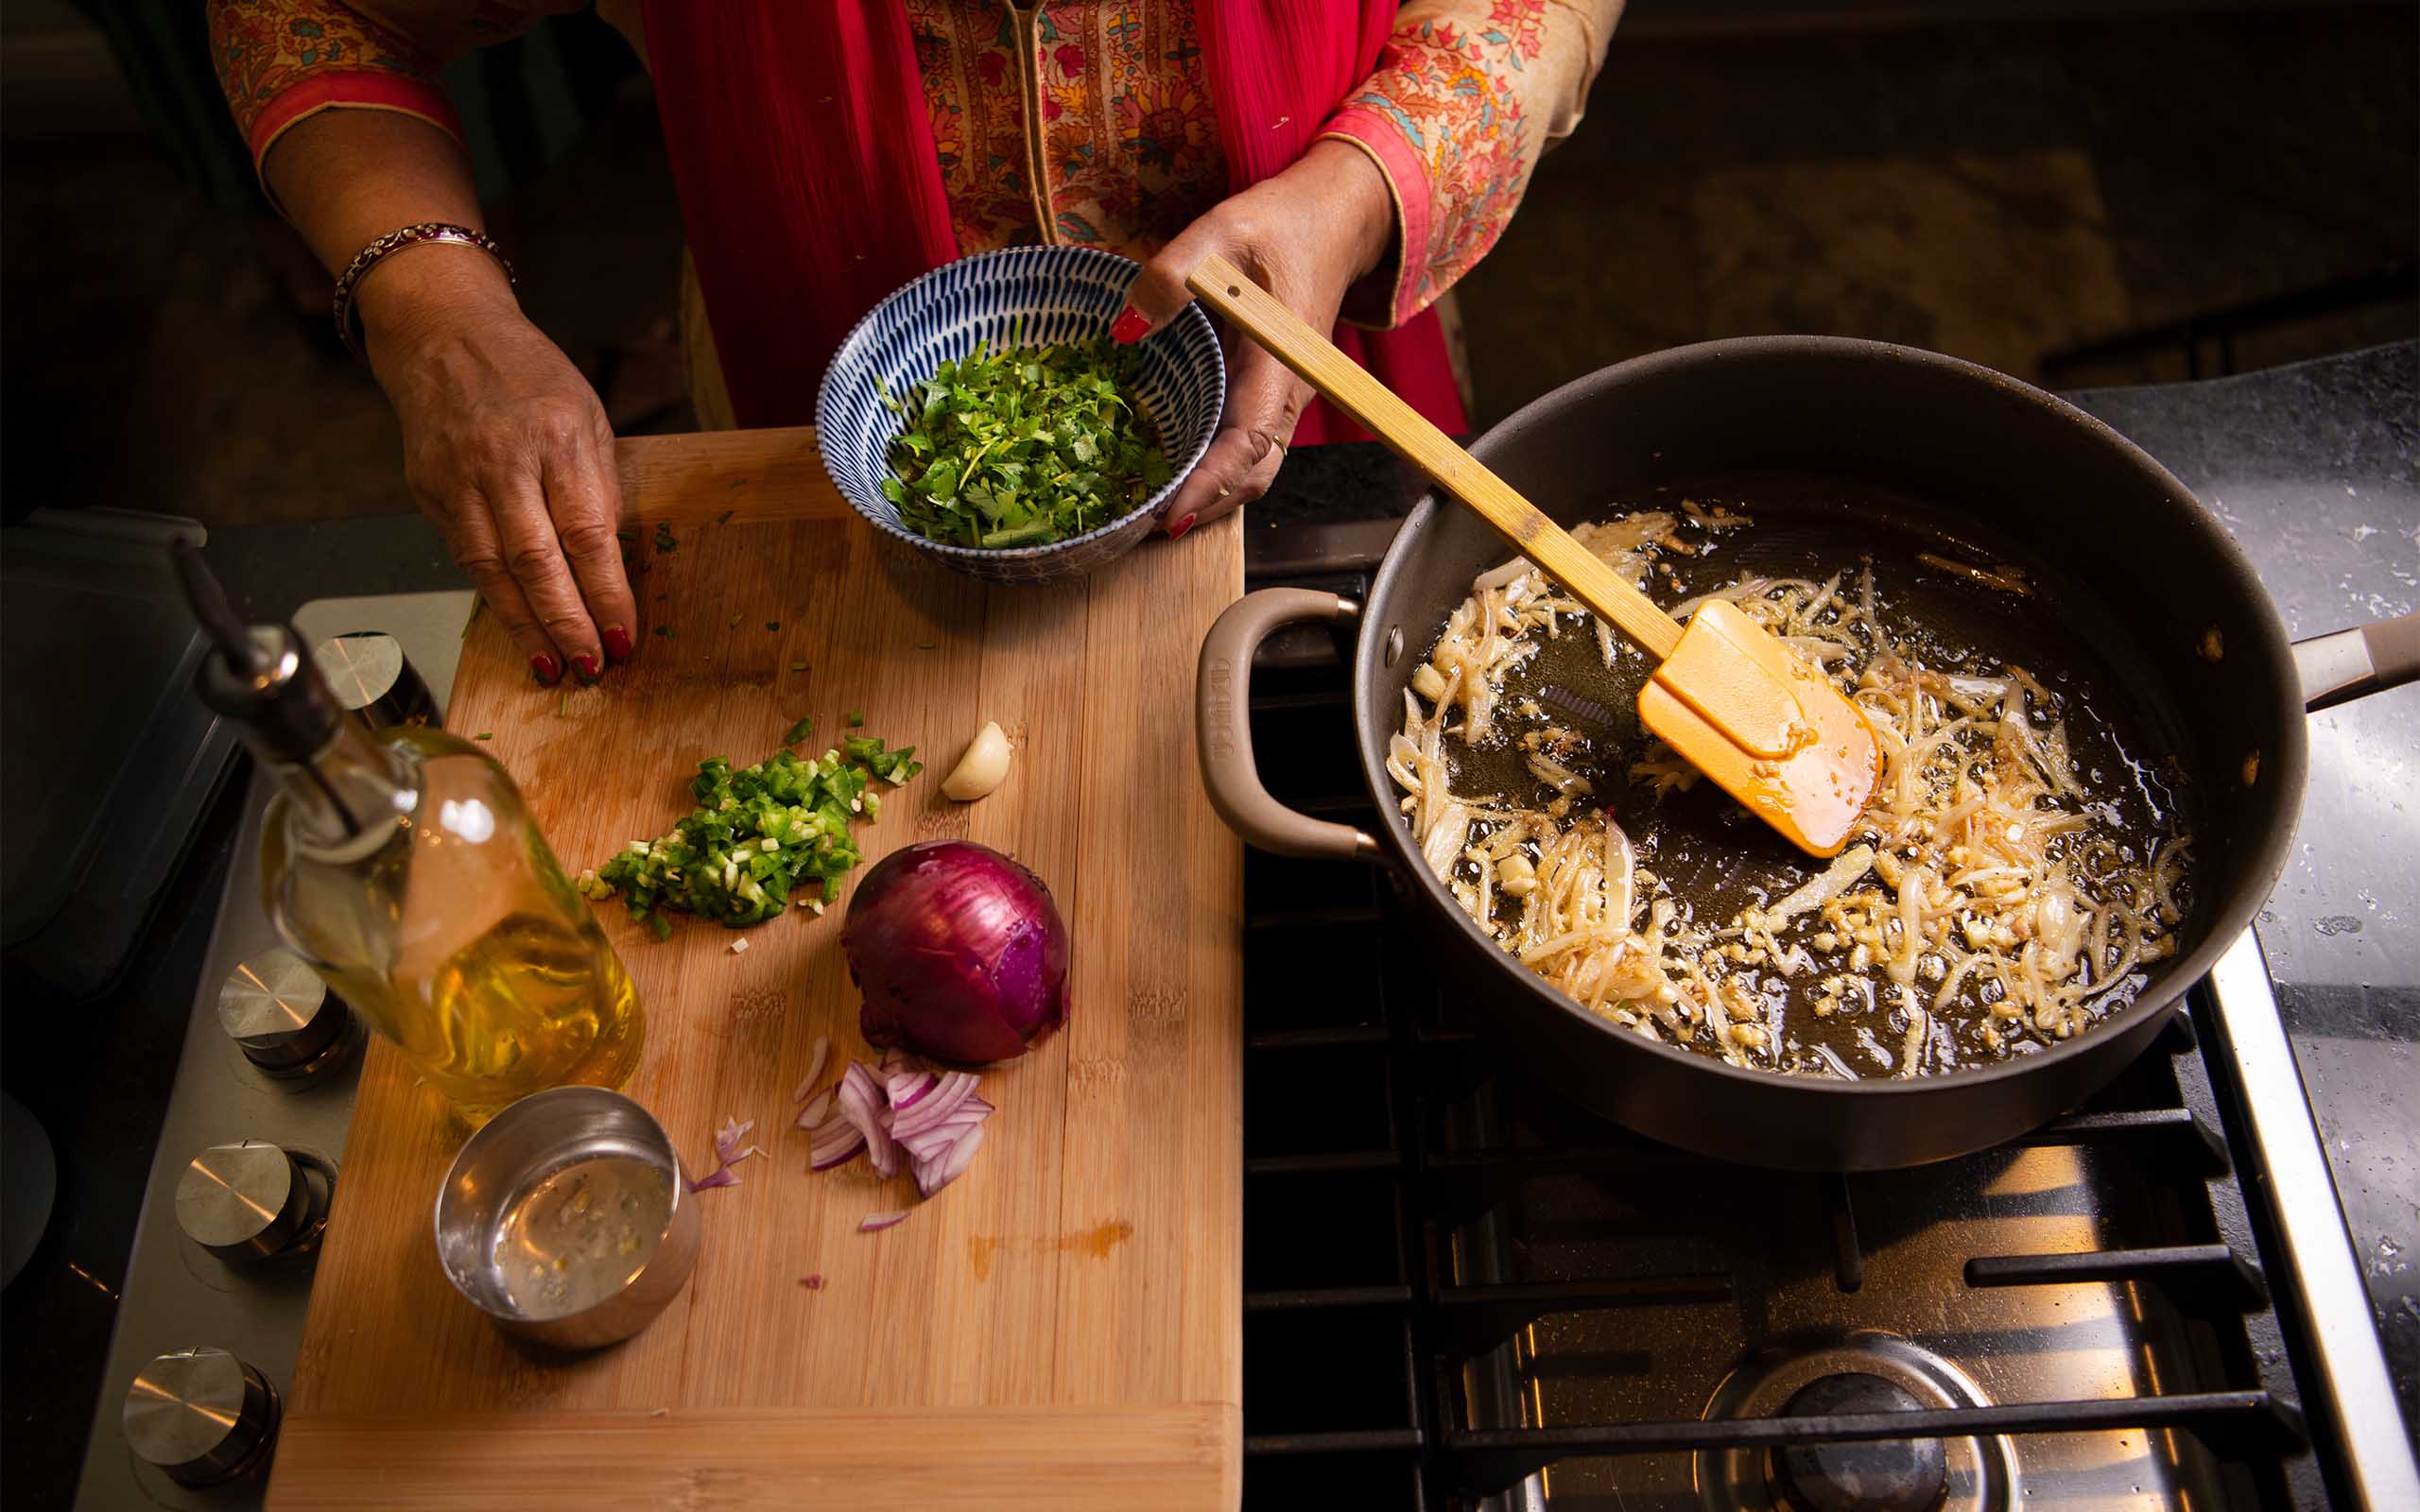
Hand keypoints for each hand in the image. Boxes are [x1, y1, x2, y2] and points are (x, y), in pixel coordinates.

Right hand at [362, 253, 636, 684]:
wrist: (445, 336)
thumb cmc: (531, 378)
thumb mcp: (589, 416)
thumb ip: (600, 487)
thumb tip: (609, 563)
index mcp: (558, 436)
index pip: (586, 531)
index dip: (606, 592)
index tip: (624, 636)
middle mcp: (504, 459)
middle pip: (537, 558)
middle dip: (567, 621)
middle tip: (591, 667)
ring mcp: (458, 476)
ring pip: (492, 569)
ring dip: (525, 626)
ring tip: (552, 667)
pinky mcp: (428, 490)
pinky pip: (466, 556)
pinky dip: (494, 599)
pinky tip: (517, 628)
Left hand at [1120, 139, 1394, 536]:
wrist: (1329, 221)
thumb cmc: (1282, 224)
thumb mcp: (1221, 231)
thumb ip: (1171, 275)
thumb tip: (1125, 328)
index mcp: (1281, 361)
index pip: (1250, 442)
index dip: (1210, 484)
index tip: (1170, 515)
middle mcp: (1287, 394)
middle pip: (1252, 474)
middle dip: (1203, 508)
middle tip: (1141, 528)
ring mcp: (1279, 400)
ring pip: (1248, 469)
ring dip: (1205, 497)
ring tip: (1147, 513)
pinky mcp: (1265, 396)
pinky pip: (1240, 448)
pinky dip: (1208, 472)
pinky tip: (1166, 475)